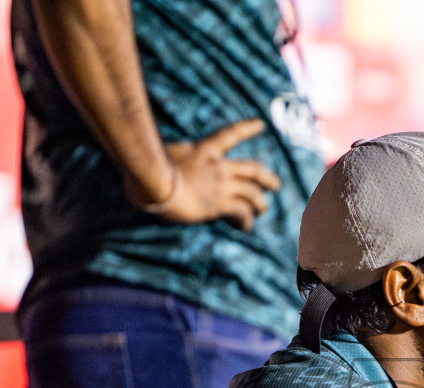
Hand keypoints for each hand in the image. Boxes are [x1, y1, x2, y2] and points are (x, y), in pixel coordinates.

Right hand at [126, 119, 281, 230]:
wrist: (152, 179)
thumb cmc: (148, 166)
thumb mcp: (163, 152)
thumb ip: (172, 154)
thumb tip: (154, 155)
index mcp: (204, 149)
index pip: (230, 134)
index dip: (247, 128)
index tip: (261, 124)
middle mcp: (218, 166)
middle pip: (253, 169)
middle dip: (267, 177)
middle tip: (275, 185)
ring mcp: (221, 186)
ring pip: (253, 193)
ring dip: (261, 203)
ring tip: (263, 209)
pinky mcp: (218, 204)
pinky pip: (241, 213)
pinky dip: (246, 221)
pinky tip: (246, 227)